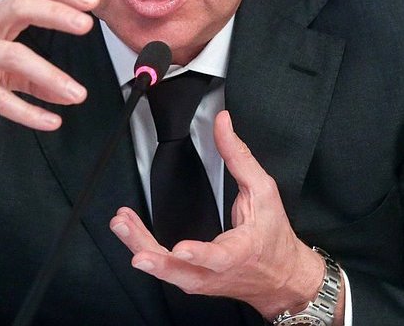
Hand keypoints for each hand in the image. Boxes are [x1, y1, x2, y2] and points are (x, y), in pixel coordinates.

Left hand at [111, 110, 341, 320]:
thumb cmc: (273, 234)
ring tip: (120, 224)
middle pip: (180, 269)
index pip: (219, 257)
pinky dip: (145, 251)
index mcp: (241, 251)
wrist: (282, 277)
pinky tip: (130, 232)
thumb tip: (223, 123)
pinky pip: (166, 269)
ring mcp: (203, 280)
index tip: (180, 248)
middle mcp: (218, 273)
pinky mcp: (193, 280)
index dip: (199, 254)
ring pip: (167, 272)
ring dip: (140, 246)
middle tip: (125, 228)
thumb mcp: (264, 190)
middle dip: (150, 252)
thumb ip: (239, 155)